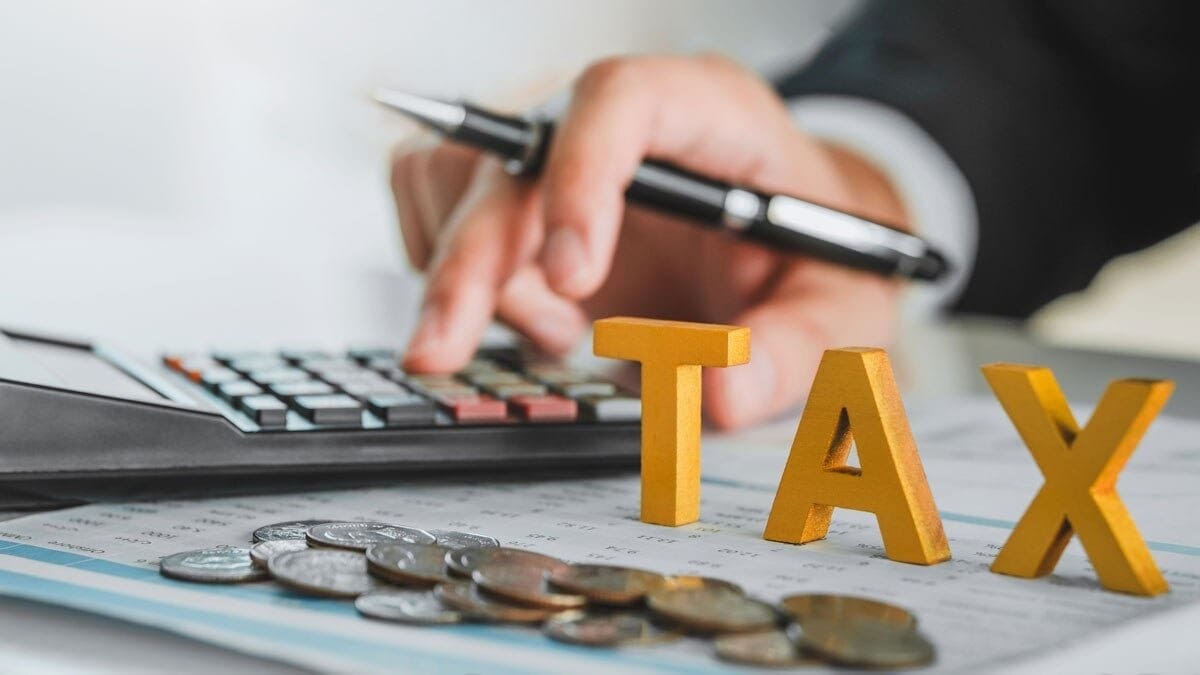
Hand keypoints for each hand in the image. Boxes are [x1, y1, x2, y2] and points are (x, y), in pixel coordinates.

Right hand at [391, 54, 906, 428]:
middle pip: (511, 154)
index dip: (580, 173)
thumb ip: (791, 350)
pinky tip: (532, 318)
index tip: (574, 278)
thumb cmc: (812, 257)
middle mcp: (620, 123)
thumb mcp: (838, 309)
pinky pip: (434, 204)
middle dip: (471, 258)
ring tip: (555, 331)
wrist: (790, 243)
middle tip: (443, 351)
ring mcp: (560, 152)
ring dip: (471, 271)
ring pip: (453, 177)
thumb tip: (717, 395)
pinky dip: (454, 273)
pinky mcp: (523, 192)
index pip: (621, 98)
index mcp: (709, 115)